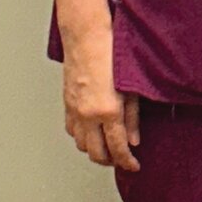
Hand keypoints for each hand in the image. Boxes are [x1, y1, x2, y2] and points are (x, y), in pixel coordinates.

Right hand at [61, 24, 140, 170]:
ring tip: (108, 146)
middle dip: (110, 161)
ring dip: (95, 150)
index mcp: (108, 111)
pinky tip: (92, 131)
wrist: (87, 35)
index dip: (127, 161)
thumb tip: (134, 140)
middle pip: (96, 153)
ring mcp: (75, 110)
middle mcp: (88, 115)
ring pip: (82, 145)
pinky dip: (82, 137)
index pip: (117, 148)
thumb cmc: (112, 52)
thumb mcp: (131, 86)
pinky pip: (72, 130)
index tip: (134, 165)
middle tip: (122, 159)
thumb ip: (133, 117)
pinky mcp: (67, 103)